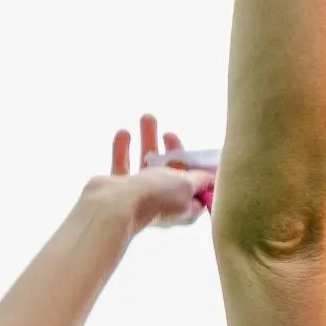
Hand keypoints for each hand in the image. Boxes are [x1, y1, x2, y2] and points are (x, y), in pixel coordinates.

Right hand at [85, 114, 212, 229]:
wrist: (113, 206)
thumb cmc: (155, 195)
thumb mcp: (187, 184)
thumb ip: (200, 178)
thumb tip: (212, 177)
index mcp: (185, 207)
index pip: (199, 189)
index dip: (202, 172)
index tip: (202, 155)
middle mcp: (165, 203)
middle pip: (172, 173)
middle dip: (172, 150)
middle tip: (169, 134)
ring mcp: (141, 196)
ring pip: (147, 165)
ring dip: (148, 140)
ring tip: (147, 117)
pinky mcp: (120, 188)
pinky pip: (123, 165)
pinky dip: (123, 149)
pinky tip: (123, 132)